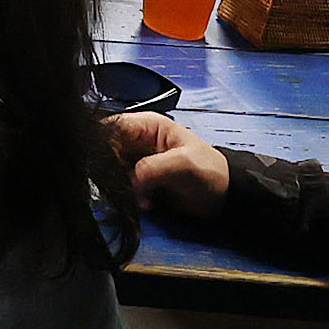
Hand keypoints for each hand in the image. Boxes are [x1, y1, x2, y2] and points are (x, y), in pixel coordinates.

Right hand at [104, 110, 228, 214]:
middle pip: (108, 149)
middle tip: (124, 185)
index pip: (113, 126)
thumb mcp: (183, 164)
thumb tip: (128, 179)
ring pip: (112, 170)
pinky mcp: (140, 180)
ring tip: (142, 197)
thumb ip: (152, 167)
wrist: (224, 198)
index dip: (104, 142)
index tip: (107, 164)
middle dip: (112, 169)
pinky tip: (147, 203)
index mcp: (148, 125)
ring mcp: (138, 160)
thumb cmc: (210, 172)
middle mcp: (138, 140)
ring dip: (122, 186)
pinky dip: (130, 196)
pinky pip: (123, 185)